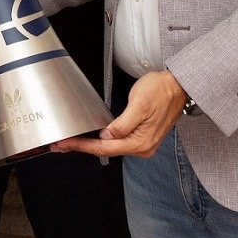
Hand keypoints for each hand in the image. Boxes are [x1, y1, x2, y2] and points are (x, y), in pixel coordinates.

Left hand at [52, 69, 186, 158]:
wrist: (177, 86)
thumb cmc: (160, 91)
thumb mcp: (139, 104)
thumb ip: (123, 124)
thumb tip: (107, 136)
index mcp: (141, 142)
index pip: (105, 148)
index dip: (82, 146)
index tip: (65, 144)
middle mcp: (142, 147)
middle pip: (105, 151)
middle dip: (82, 148)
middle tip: (60, 145)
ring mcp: (142, 144)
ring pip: (110, 148)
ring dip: (90, 145)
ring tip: (71, 142)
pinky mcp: (141, 137)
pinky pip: (117, 143)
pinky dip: (101, 141)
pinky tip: (91, 138)